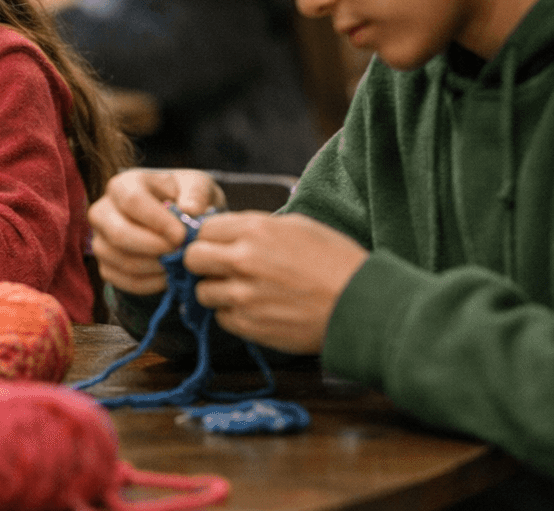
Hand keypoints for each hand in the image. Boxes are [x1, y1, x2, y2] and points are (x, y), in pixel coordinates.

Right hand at [87, 168, 223, 294]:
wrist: (174, 220)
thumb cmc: (183, 198)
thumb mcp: (195, 186)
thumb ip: (196, 193)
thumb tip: (191, 209)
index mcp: (123, 185)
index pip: (132, 201)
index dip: (157, 221)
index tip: (182, 235)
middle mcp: (103, 211)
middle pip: (119, 233)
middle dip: (154, 248)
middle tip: (180, 253)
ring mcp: (100, 239)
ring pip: (120, 259)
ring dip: (154, 267)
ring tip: (177, 264)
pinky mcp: (105, 264)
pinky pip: (122, 280)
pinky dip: (149, 283)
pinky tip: (168, 276)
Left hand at [185, 212, 367, 354]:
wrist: (361, 306)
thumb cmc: (336, 261)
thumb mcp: (297, 227)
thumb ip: (255, 227)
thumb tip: (225, 231)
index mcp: (255, 230)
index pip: (203, 229)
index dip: (209, 238)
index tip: (218, 245)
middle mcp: (243, 261)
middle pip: (192, 259)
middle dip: (202, 263)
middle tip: (220, 269)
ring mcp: (244, 296)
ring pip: (202, 292)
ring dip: (216, 292)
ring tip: (242, 292)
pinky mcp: (250, 326)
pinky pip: (221, 318)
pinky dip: (232, 315)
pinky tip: (255, 310)